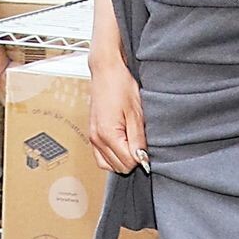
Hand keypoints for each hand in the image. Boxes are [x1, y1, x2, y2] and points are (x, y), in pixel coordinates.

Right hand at [88, 51, 149, 175]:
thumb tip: (142, 159)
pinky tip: (122, 145)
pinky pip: (101, 157)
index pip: (128, 163)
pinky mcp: (92, 134)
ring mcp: (93, 137)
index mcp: (107, 135)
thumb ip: (138, 139)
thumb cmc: (121, 86)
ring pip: (109, 165)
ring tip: (131, 143)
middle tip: (140, 142)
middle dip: (132, 159)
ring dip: (122, 159)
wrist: (106, 71)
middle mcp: (97, 139)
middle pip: (118, 167)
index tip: (146, 146)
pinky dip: (112, 157)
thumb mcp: (136, 113)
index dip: (141, 158)